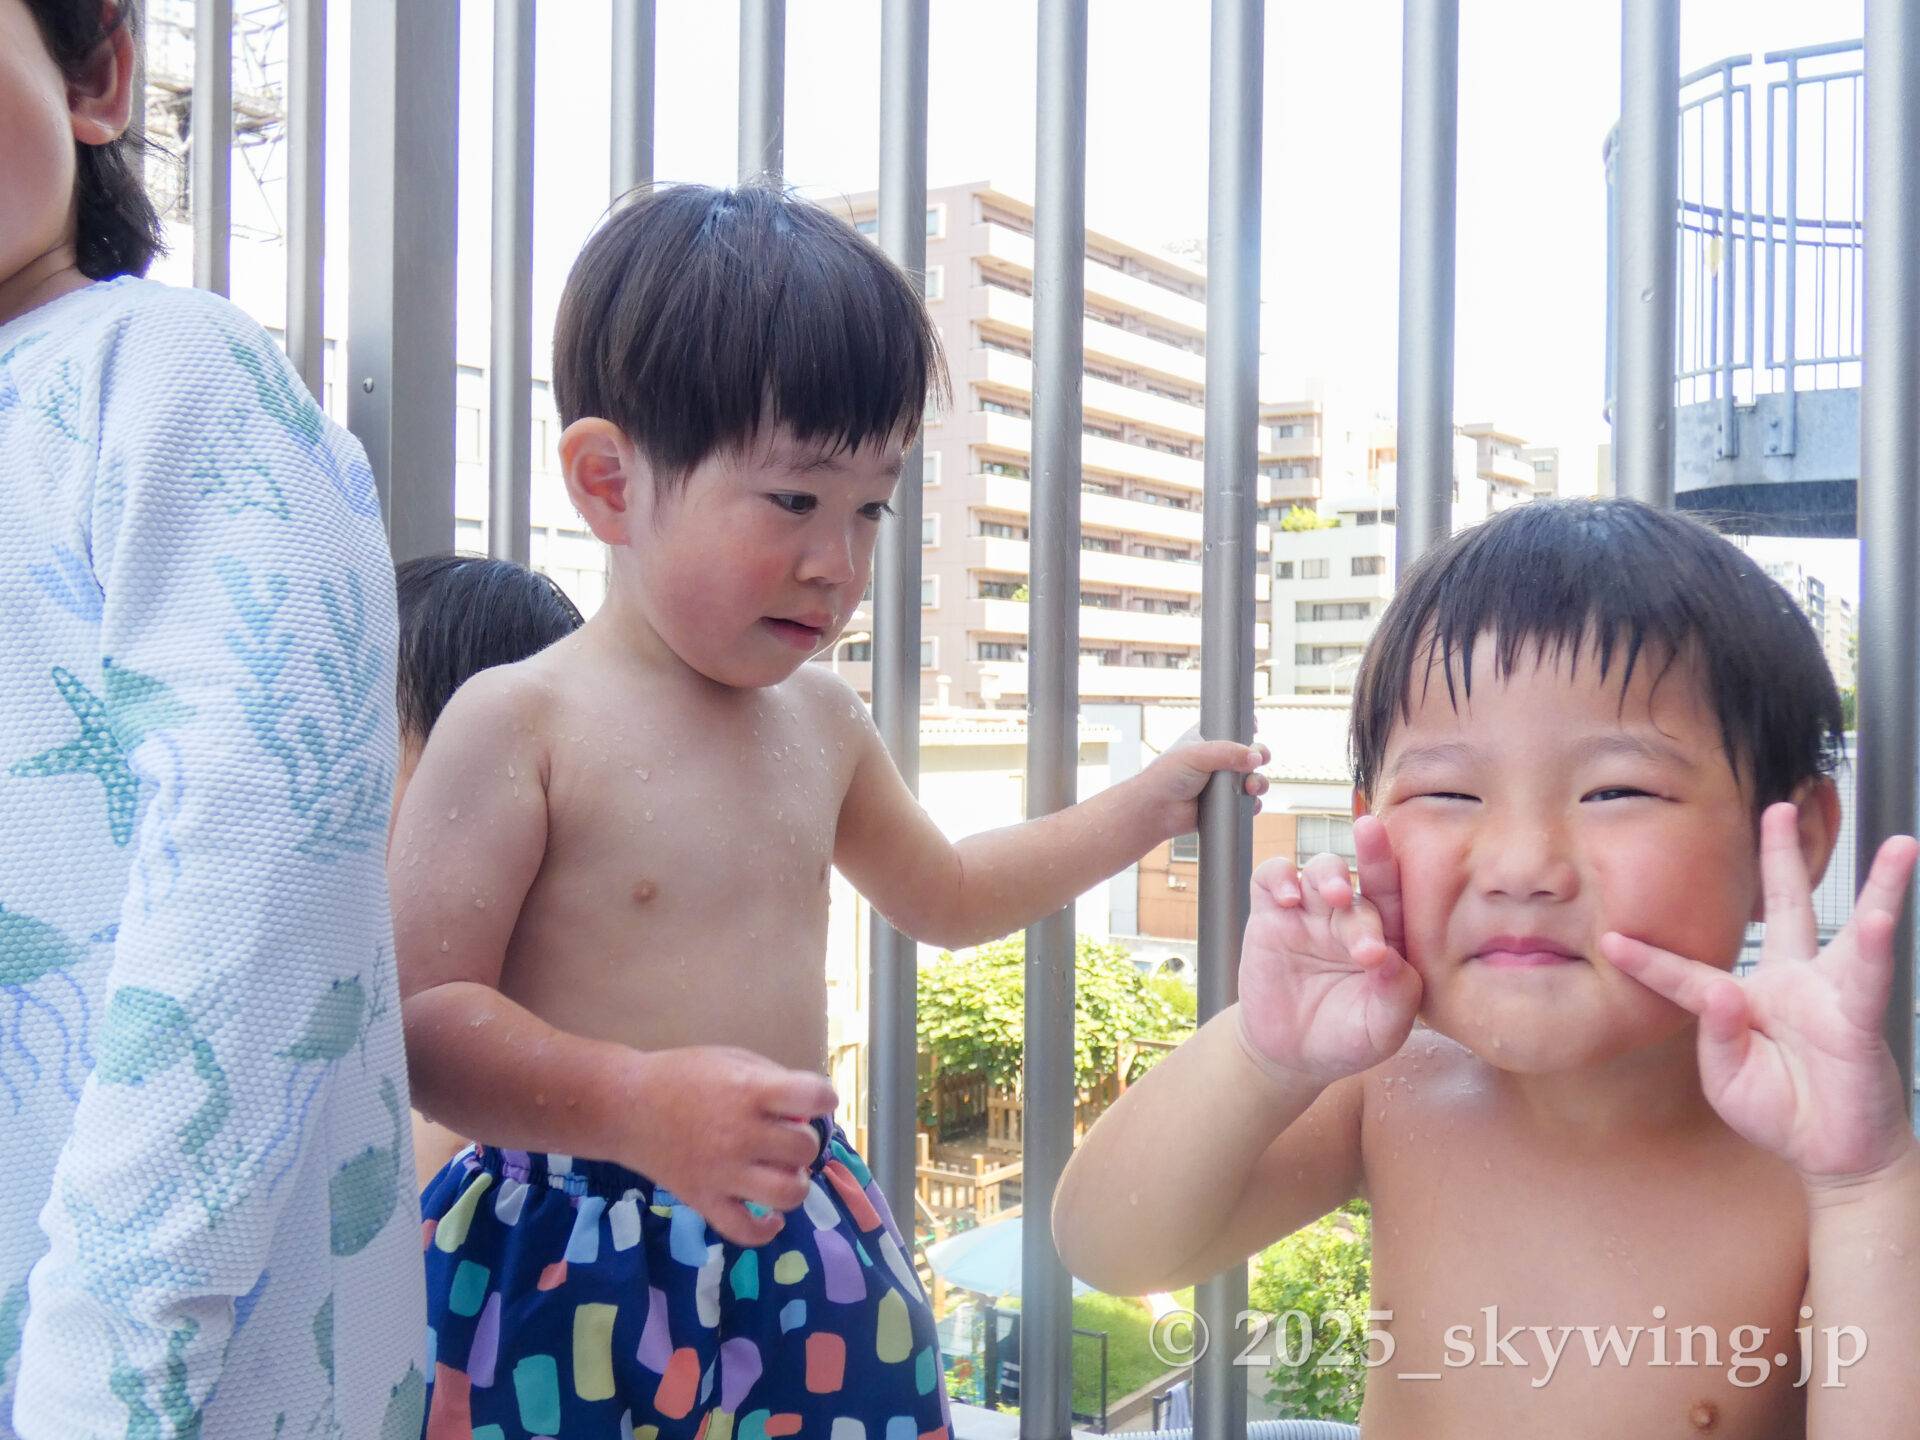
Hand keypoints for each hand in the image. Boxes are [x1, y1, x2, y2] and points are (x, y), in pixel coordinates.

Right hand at [620, 1046, 837, 1245]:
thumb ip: (774, 1081)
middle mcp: (741, 1134)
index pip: (813, 1098)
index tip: (814, 1102)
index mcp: (750, 1092)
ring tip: (780, 1172)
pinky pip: (746, 1231)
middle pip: (804, 1149)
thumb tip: (809, 1110)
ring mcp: (723, 1173)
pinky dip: (766, 1229)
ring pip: (788, 1194)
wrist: (627, 1106)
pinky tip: (770, 1216)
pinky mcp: (705, 1201)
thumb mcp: (733, 1060)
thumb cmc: (684, 1076)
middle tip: (784, 1137)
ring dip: (794, 1183)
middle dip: (802, 1141)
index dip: (824, 1099)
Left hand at [1142, 737, 1269, 837]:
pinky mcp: (1226, 805)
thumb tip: (1256, 758)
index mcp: (1208, 740)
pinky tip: (1249, 802)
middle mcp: (1219, 760)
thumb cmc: (1167, 776)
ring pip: (1254, 778)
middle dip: (1260, 755)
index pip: (1233, 727)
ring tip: (1251, 787)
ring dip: (1259, 782)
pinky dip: (1254, 803)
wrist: (1156, 810)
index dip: (1247, 727)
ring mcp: (1223, 783)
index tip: (1255, 728)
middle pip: (1251, 753)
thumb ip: (1227, 752)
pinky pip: (1249, 803)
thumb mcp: (1197, 754)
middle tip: (1259, 759)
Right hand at [1236, 817, 1421, 1086]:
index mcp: (1386, 937)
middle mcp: (1349, 918)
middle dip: (1365, 890)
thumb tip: (1393, 958)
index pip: (1395, 894)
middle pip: (1360, 878)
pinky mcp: (1270, 917)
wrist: (1289, 1056)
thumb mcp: (1381, 1031)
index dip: (1392, 867)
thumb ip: (1396, 997)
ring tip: (1334, 895)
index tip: (1391, 849)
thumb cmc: (1344, 1041)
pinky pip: (1270, 878)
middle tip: (1364, 931)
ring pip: (1319, 869)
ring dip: (1328, 874)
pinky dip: (1278, 877)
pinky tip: (1288, 898)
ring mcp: (1309, 915)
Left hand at [1601, 803, 1919, 1184]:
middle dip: (1779, 858)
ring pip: (1852, 932)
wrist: (1831, 1154)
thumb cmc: (1778, 1112)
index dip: (1650, 959)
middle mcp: (1790, 985)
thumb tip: (1724, 993)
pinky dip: (1873, 950)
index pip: (1688, 973)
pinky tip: (1880, 919)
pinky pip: (1866, 981)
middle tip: (1775, 808)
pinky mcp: (1859, 1022)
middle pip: (1786, 908)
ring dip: (1880, 889)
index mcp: (1744, 1000)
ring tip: (1899, 845)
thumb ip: (1717, 1038)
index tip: (1609, 938)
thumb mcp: (1727, 1082)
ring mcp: (1828, 998)